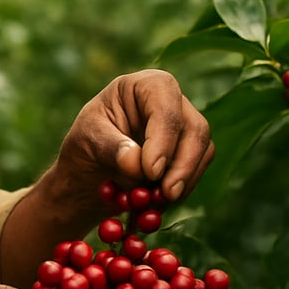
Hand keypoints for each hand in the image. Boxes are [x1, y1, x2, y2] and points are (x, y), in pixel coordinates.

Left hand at [57, 69, 212, 202]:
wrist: (91, 169)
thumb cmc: (86, 143)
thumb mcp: (87, 140)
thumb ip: (111, 148)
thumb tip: (136, 163)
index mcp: (145, 85)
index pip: (165, 106)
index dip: (163, 138)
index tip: (150, 171)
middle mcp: (172, 101)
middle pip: (194, 129)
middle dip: (182, 165)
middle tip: (166, 194)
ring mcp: (185, 126)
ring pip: (202, 151)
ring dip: (182, 182)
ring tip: (154, 203)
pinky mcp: (190, 152)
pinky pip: (196, 171)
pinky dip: (180, 191)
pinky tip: (157, 203)